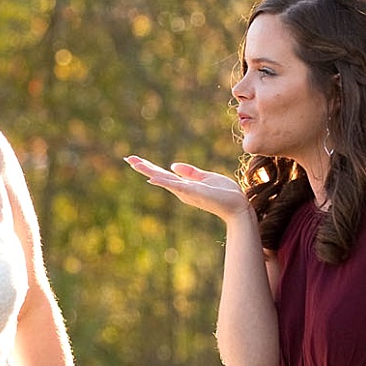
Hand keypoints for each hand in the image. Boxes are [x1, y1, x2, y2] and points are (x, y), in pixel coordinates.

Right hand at [124, 156, 250, 220]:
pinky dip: (163, 181)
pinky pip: (175, 185)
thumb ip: (190, 172)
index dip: (150, 167)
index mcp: (185, 185)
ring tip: (133, 163)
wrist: (238, 207)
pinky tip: (151, 178)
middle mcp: (182, 190)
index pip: (164, 174)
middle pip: (158, 175)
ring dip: (147, 170)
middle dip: (143, 167)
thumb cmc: (225, 193)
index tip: (136, 160)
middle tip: (127, 158)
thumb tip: (173, 165)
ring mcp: (186, 192)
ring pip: (163, 179)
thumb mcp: (206, 177)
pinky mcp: (193, 192)